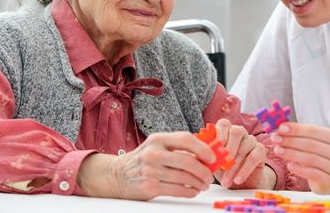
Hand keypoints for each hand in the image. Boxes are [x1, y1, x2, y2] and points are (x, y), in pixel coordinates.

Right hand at [77, 131, 214, 199]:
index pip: (186, 139)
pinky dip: (189, 191)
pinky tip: (193, 191)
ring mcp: (150, 170)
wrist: (117, 175)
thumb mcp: (157, 146)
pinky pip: (177, 190)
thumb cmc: (144, 160)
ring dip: (199, 183)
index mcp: (158, 139)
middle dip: (203, 170)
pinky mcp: (149, 186)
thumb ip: (178, 147)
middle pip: (187, 161)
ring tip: (203, 184)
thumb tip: (207, 153)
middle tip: (210, 176)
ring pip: (184, 177)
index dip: (203, 148)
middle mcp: (153, 153)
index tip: (212, 157)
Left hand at [213, 119, 273, 188]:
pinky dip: (245, 170)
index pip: (224, 124)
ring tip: (225, 182)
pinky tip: (238, 180)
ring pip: (244, 148)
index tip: (215, 150)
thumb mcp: (212, 162)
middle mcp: (240, 132)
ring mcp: (251, 140)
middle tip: (221, 166)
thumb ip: (207, 154)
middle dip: (228, 150)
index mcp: (226, 130)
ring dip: (234, 167)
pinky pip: (254, 157)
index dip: (220, 135)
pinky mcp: (260, 150)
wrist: (241, 182)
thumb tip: (199, 153)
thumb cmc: (223, 168)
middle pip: (237, 132)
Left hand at [271, 123, 329, 193]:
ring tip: (277, 151)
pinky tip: (289, 165)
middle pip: (311, 144)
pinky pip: (313, 173)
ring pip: (310, 159)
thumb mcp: (313, 142)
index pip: (314, 130)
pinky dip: (299, 169)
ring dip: (291, 154)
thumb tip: (280, 129)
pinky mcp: (329, 180)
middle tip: (275, 139)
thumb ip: (300, 135)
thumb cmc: (319, 155)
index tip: (281, 128)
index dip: (296, 129)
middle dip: (291, 141)